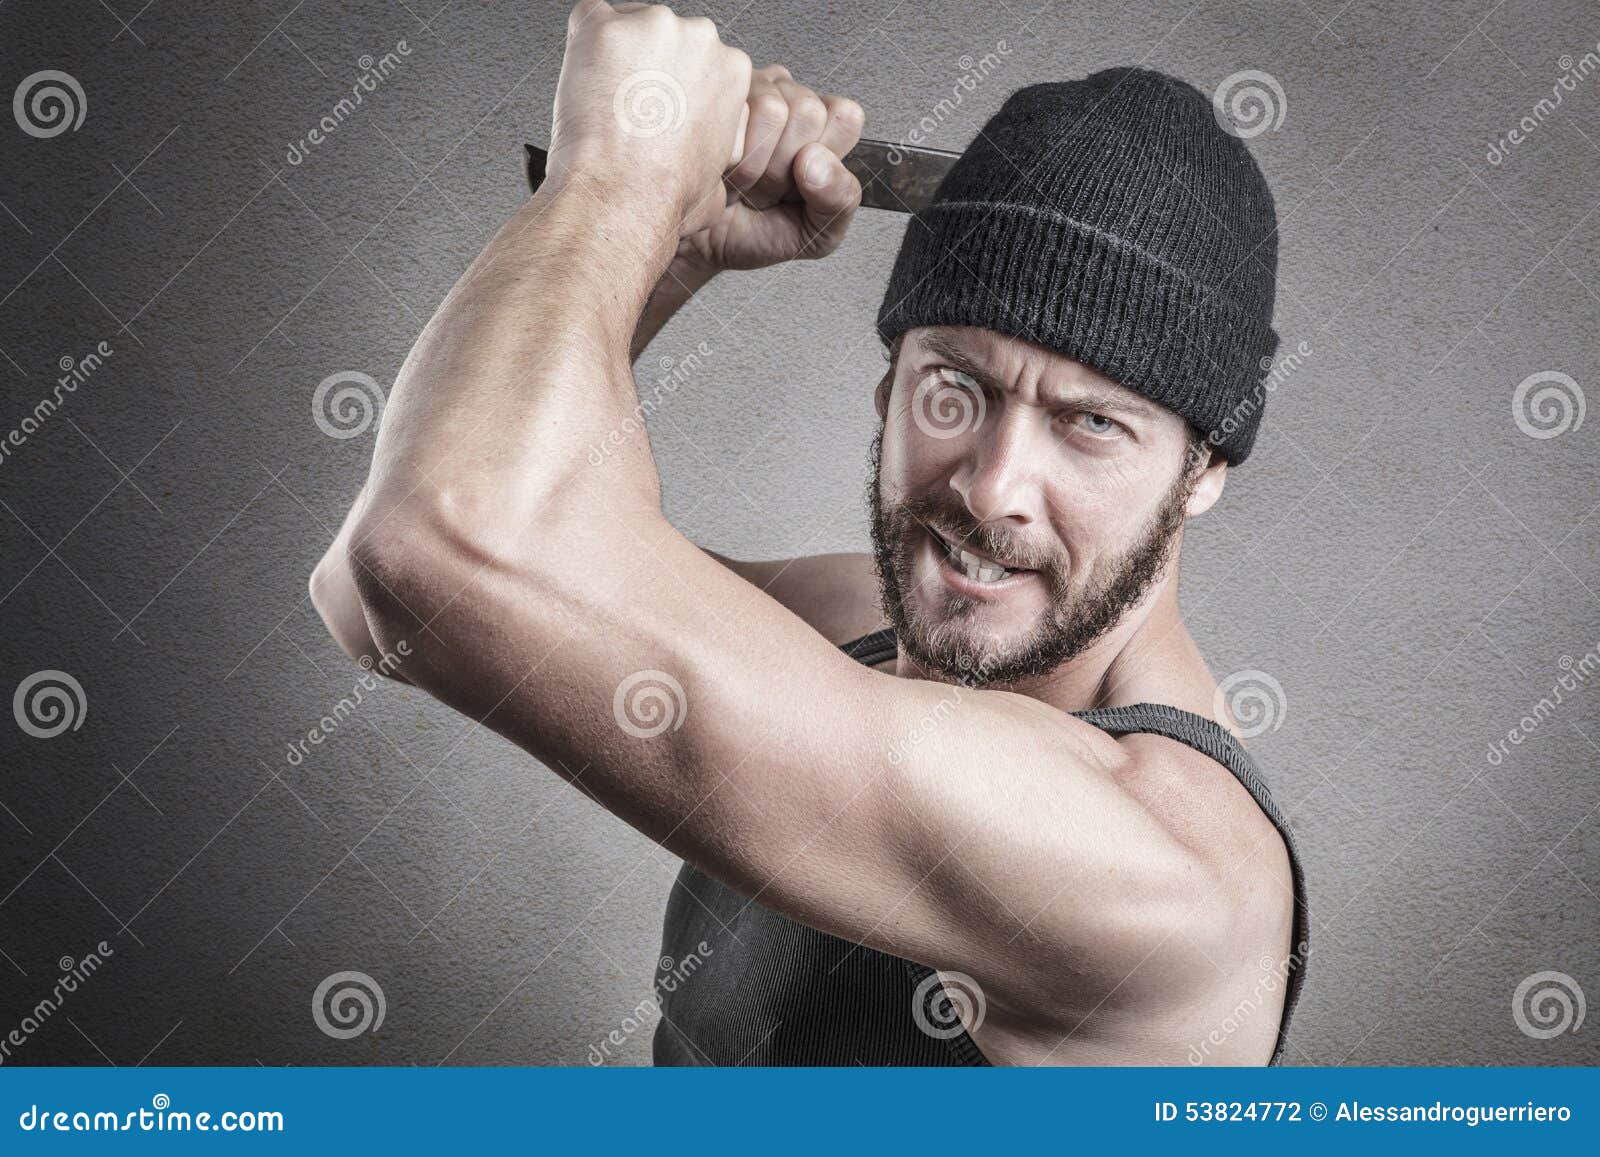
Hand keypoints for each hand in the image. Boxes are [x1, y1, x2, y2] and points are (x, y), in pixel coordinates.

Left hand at [547, 1, 752, 238]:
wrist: (623, 197)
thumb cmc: (668, 195)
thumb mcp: (721, 177)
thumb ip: (720, 143)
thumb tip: (710, 153)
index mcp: (732, 69)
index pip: (703, 59)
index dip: (679, 83)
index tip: (664, 102)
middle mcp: (698, 39)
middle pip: (669, 37)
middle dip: (652, 65)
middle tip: (634, 105)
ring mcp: (651, 27)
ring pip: (631, 26)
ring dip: (619, 55)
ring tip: (609, 101)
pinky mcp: (605, 26)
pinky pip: (590, 18)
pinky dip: (584, 45)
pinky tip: (587, 79)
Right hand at [675, 64, 865, 271]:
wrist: (700, 246)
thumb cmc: (758, 234)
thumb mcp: (816, 233)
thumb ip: (839, 200)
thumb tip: (818, 161)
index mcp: (825, 125)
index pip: (846, 116)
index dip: (821, 159)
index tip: (800, 186)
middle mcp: (790, 98)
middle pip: (808, 112)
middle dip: (783, 169)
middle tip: (766, 188)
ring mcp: (749, 90)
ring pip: (771, 110)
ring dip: (751, 164)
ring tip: (742, 181)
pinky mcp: (712, 94)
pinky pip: (732, 115)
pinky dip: (726, 156)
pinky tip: (718, 166)